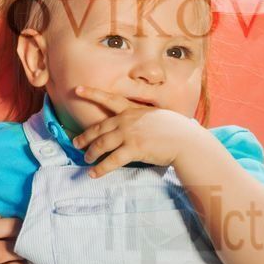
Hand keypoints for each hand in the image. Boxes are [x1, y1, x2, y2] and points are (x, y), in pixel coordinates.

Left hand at [71, 86, 206, 177]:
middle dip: (85, 137)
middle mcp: (127, 120)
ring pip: (102, 144)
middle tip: (76, 143)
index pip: (109, 99)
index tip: (78, 89)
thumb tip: (135, 126)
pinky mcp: (133, 149)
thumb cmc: (176, 131)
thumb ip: (142, 119)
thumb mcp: (157, 117)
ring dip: (91, 153)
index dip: (92, 93)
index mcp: (133, 110)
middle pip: (99, 128)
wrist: (187, 141)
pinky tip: (93, 173)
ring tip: (86, 160)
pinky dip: (100, 168)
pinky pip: (112, 160)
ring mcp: (129, 134)